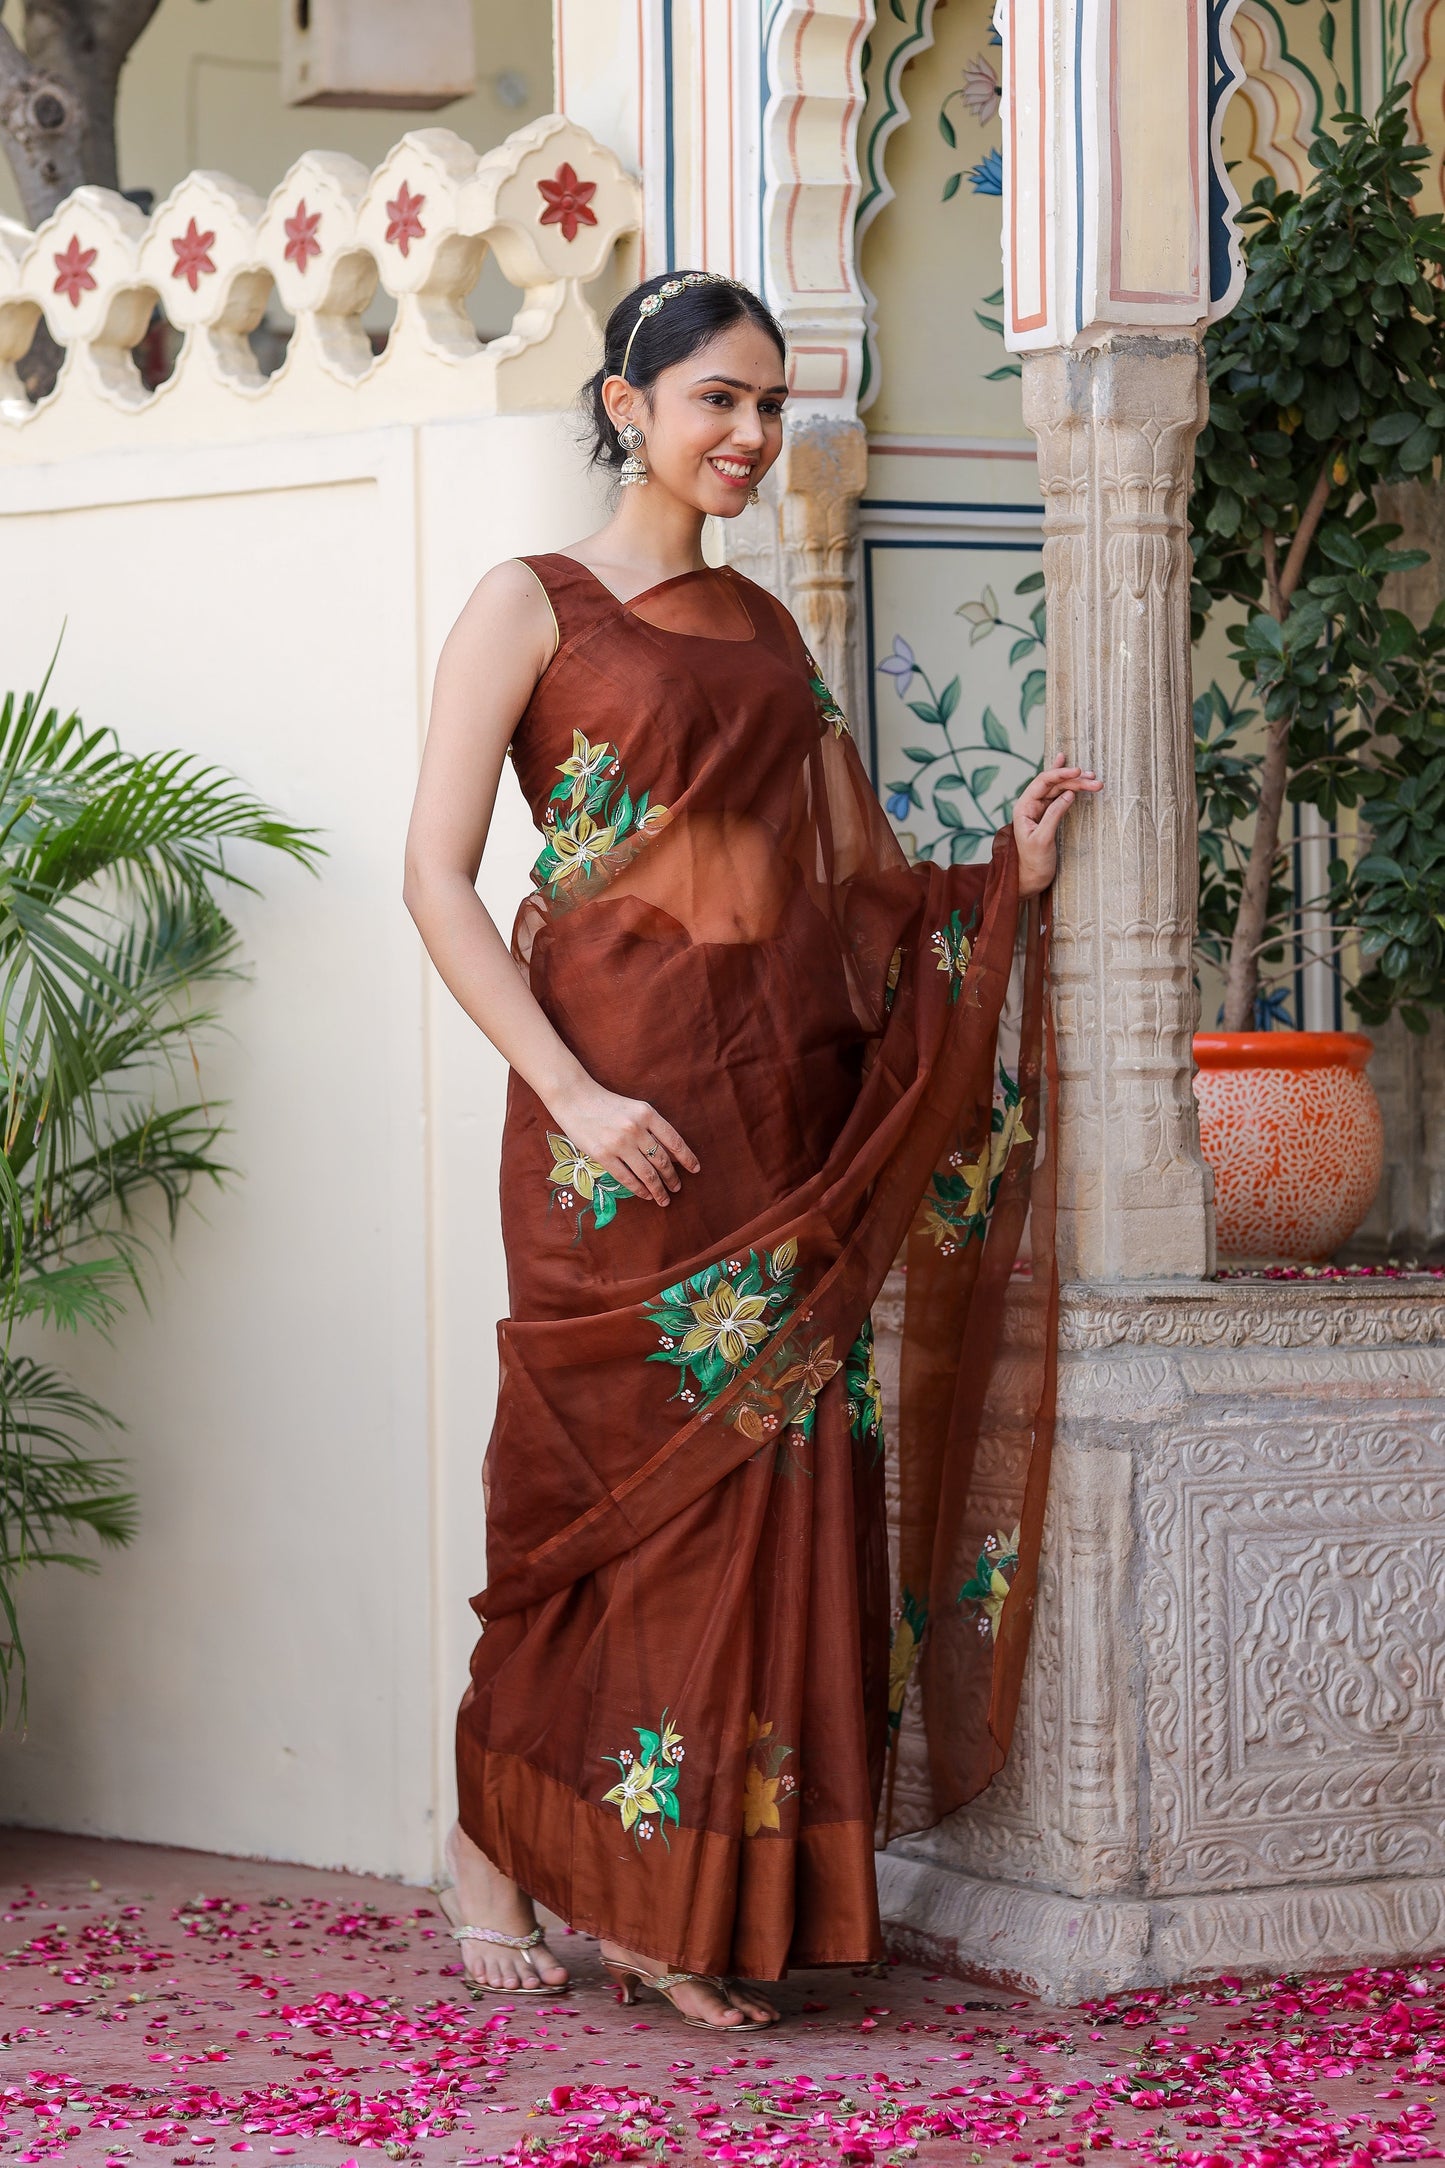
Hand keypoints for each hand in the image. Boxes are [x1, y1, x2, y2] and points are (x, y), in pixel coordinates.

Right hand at [549, 1076, 699, 1205]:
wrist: (575, 1098)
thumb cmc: (608, 1104)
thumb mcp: (635, 1109)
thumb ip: (653, 1128)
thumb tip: (672, 1155)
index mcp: (647, 1113)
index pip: (674, 1140)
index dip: (687, 1158)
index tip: (695, 1169)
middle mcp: (635, 1128)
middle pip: (662, 1160)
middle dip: (673, 1178)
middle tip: (678, 1188)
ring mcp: (619, 1143)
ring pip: (647, 1173)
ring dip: (658, 1189)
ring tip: (664, 1198)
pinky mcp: (603, 1155)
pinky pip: (626, 1178)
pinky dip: (639, 1190)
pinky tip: (645, 1195)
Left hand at [1012, 755, 1102, 897]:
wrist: (1031, 879)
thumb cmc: (1033, 863)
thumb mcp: (1043, 840)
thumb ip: (1054, 815)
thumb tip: (1069, 794)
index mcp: (1023, 808)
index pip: (1042, 783)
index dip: (1060, 774)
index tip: (1078, 772)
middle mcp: (1030, 805)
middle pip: (1053, 784)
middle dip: (1075, 780)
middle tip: (1096, 780)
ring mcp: (1039, 809)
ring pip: (1059, 789)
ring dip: (1077, 784)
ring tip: (1095, 780)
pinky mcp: (1048, 815)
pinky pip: (1058, 795)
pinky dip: (1068, 785)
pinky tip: (1071, 772)